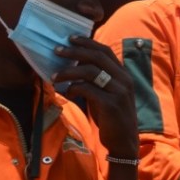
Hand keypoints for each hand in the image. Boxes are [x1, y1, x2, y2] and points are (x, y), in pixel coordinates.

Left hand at [53, 36, 137, 156]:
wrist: (124, 141)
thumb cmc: (113, 117)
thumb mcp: (108, 94)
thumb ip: (98, 80)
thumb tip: (74, 66)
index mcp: (124, 75)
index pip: (105, 51)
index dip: (87, 43)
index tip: (70, 38)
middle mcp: (124, 80)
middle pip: (97, 57)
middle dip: (75, 51)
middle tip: (57, 51)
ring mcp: (119, 92)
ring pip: (90, 72)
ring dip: (68, 72)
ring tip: (54, 76)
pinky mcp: (111, 104)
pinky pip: (87, 89)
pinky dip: (73, 89)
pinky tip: (67, 93)